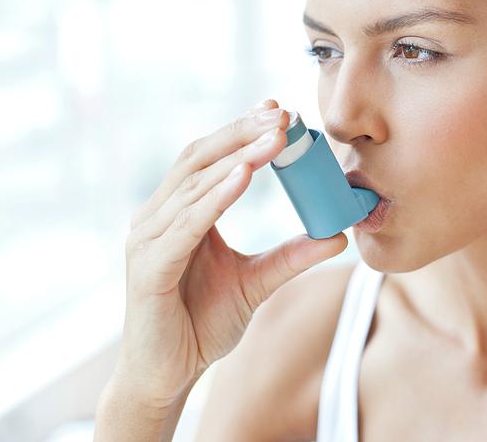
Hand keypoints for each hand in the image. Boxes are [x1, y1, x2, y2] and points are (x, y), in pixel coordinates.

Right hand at [109, 99, 348, 412]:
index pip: (210, 158)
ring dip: (237, 157)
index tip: (281, 111)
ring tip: (275, 139)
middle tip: (283, 114)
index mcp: (178, 213)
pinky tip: (244, 177)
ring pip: (194, 184)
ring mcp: (148, 240)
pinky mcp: (148, 267)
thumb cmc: (201, 325)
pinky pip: (186, 225)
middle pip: (199, 158)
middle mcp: (157, 218)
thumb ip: (292, 256)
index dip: (242, 131)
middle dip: (242, 133)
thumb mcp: (257, 282)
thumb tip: (338, 235)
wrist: (169, 375)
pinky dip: (215, 197)